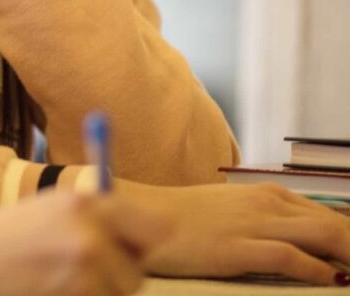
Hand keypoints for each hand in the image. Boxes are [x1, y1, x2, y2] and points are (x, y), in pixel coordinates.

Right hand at [0, 189, 170, 295]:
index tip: (131, 252)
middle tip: (76, 274)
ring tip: (55, 286)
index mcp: (85, 201)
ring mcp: (84, 273)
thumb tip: (151, 231)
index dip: (145, 242)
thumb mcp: (47, 210)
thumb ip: (94, 217)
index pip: (156, 227)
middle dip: (116, 278)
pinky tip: (48, 294)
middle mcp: (91, 233)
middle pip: (137, 271)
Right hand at [115, 178, 349, 285]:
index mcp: (268, 195)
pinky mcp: (238, 247)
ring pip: (323, 235)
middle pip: (336, 226)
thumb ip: (270, 225)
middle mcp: (267, 204)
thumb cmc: (188, 220)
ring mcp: (254, 224)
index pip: (331, 218)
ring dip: (348, 258)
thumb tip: (305, 250)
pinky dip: (317, 271)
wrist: (147, 216)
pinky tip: (329, 282)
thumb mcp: (235, 215)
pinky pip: (290, 257)